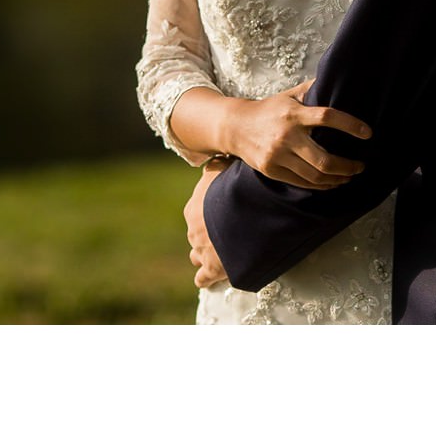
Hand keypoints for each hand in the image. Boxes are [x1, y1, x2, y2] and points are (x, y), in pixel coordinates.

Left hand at [184, 162, 229, 288]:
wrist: (243, 214)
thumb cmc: (234, 188)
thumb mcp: (223, 169)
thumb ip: (217, 164)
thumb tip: (217, 156)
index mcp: (193, 208)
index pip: (196, 212)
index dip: (209, 215)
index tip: (222, 215)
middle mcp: (193, 230)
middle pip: (196, 235)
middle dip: (208, 236)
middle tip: (226, 235)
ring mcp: (201, 250)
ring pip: (197, 256)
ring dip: (206, 255)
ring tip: (221, 255)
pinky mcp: (212, 269)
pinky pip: (203, 278)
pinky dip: (207, 278)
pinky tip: (211, 278)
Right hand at [226, 78, 371, 189]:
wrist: (235, 127)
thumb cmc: (268, 109)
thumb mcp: (289, 95)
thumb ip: (312, 89)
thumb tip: (336, 77)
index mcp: (294, 113)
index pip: (327, 117)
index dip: (350, 125)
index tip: (368, 133)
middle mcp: (286, 136)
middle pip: (324, 160)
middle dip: (348, 166)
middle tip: (361, 165)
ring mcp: (278, 155)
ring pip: (315, 176)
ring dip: (337, 179)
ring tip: (349, 176)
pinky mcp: (272, 170)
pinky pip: (302, 183)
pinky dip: (321, 185)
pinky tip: (331, 182)